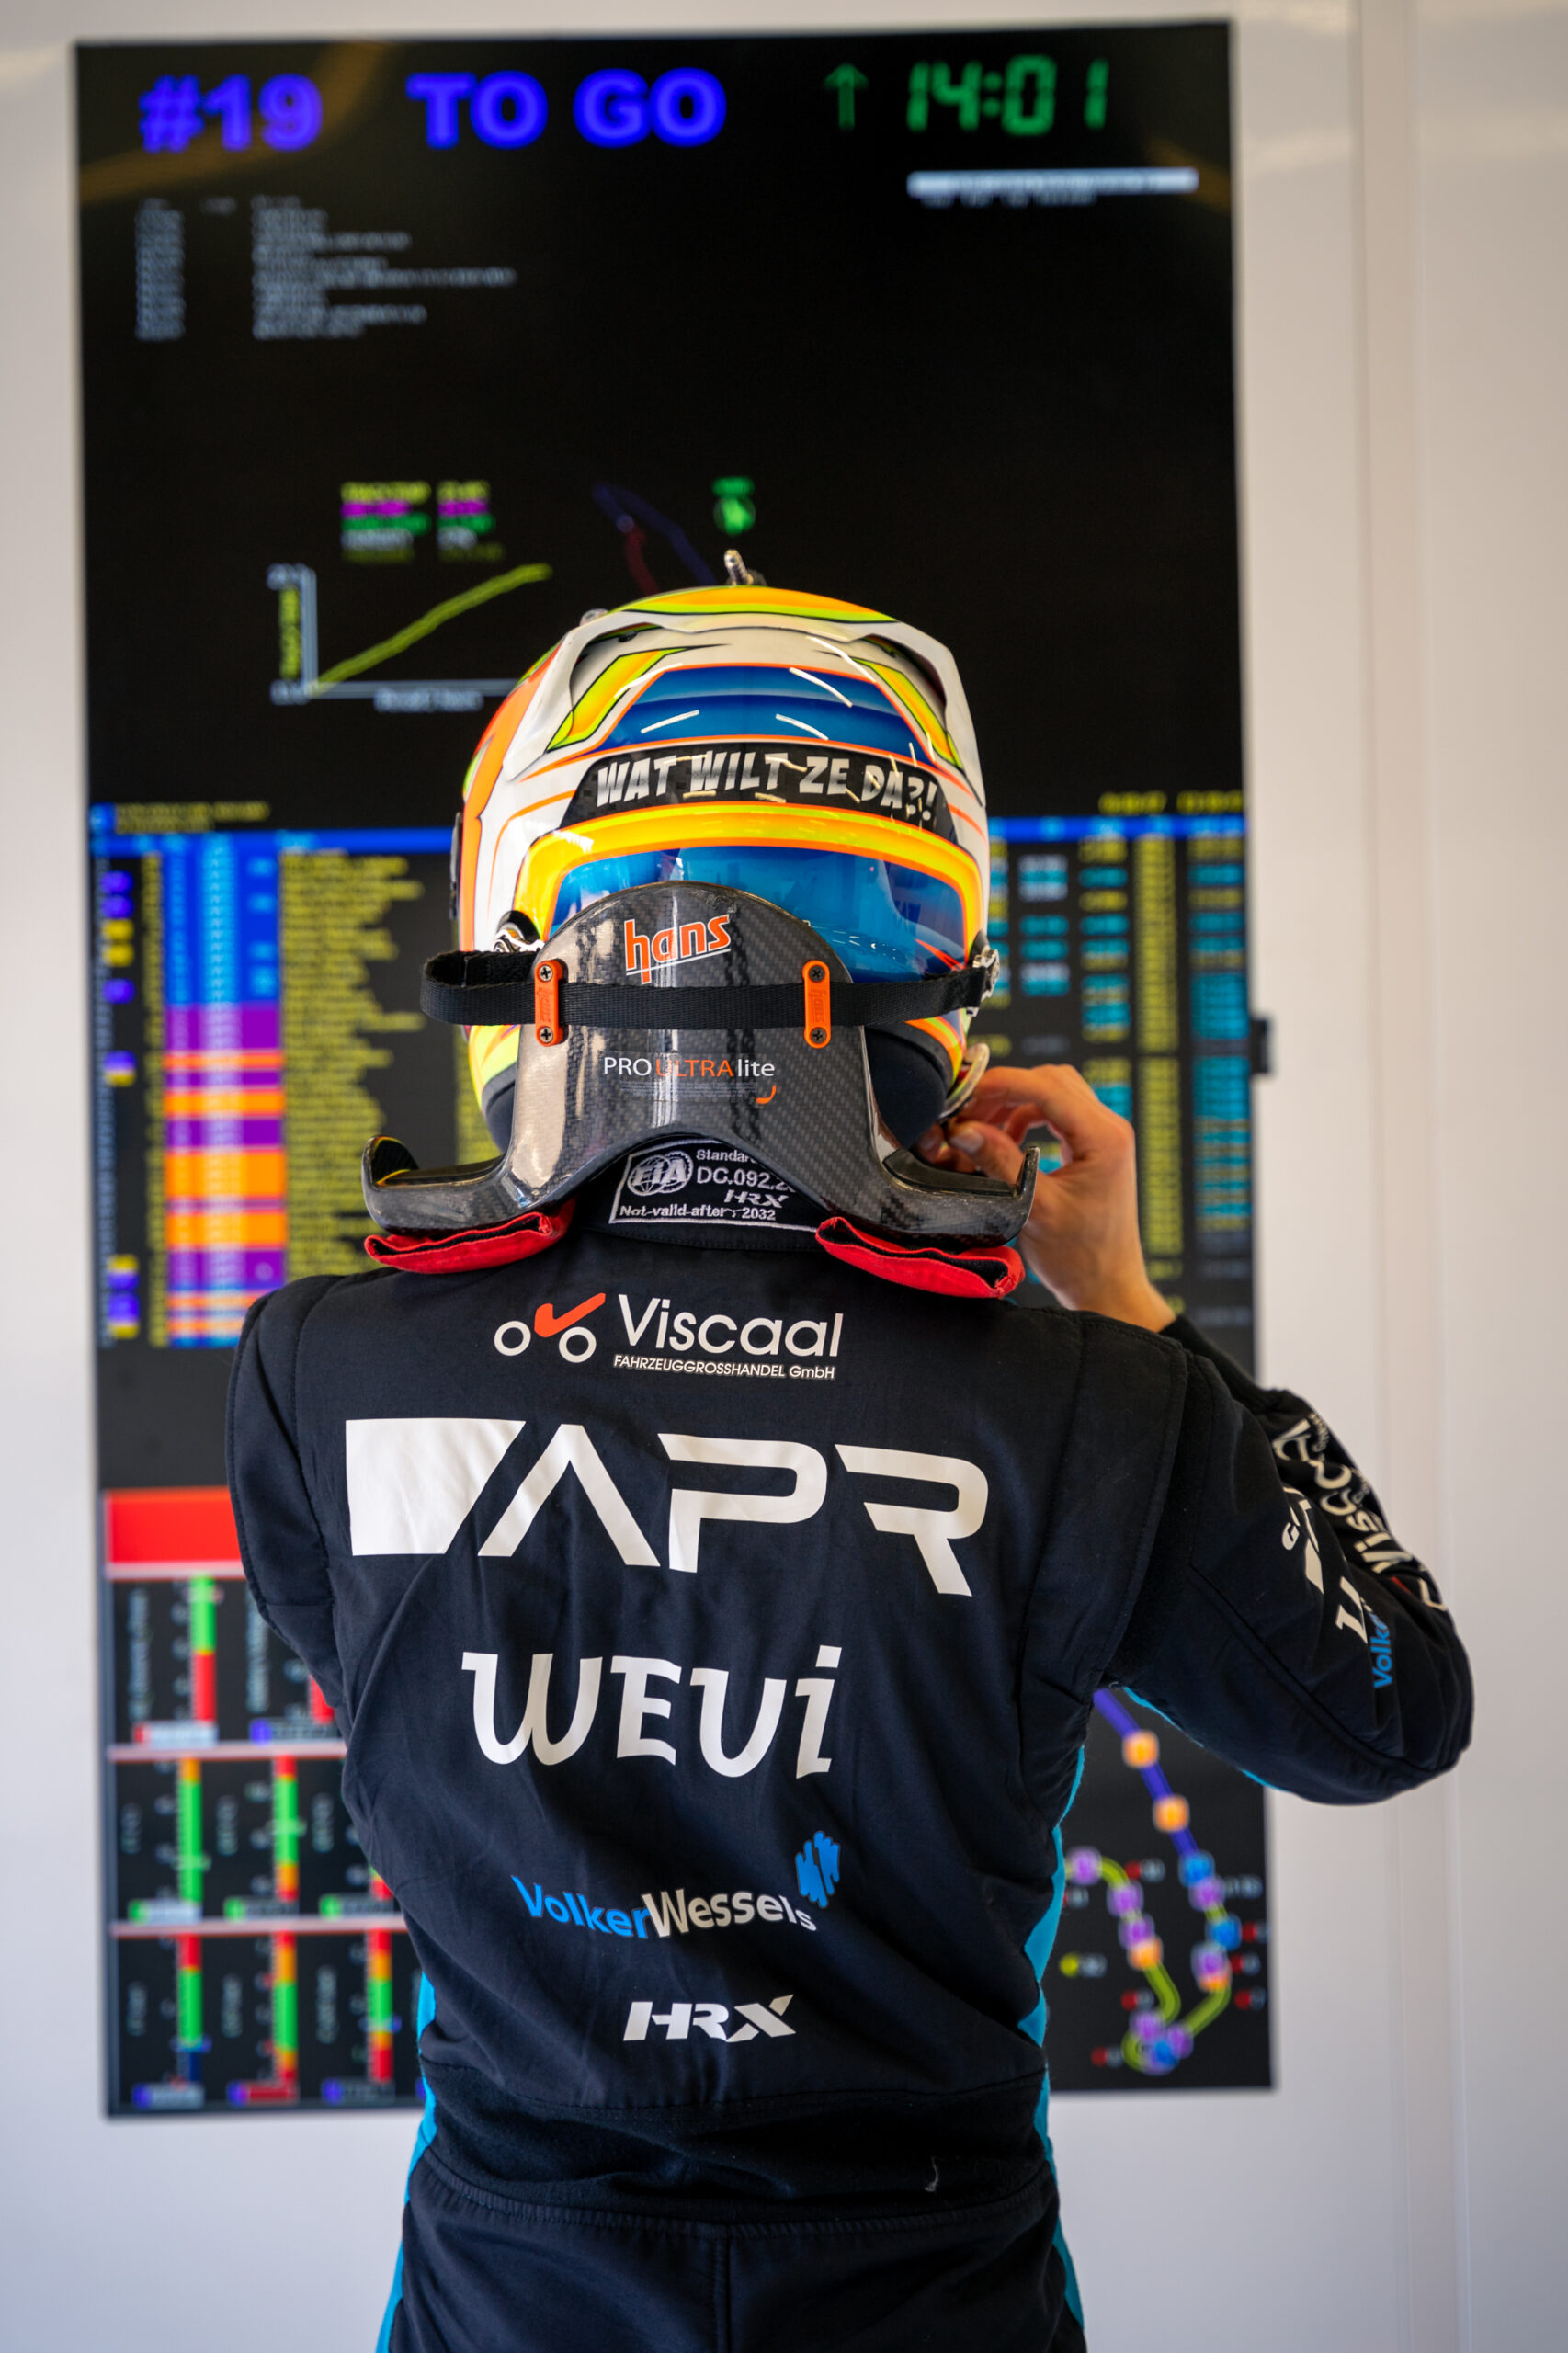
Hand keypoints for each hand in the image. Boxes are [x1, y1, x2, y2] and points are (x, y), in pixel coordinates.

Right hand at [916, 1064, 1173, 1329]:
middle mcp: (1109, 1129)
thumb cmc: (1079, 1257)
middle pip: (1051, 1082)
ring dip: (1014, 1103)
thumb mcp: (1033, 1207)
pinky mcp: (1093, 1148)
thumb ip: (1000, 1162)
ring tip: (981, 1128)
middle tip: (967, 1112)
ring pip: (1054, 1093)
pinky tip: (1004, 1140)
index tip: (965, 1096)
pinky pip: (1057, 1115)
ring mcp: (1104, 1137)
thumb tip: (963, 1129)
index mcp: (1104, 1138)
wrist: (1107, 1287)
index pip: (1048, 1087)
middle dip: (1005, 1090)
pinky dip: (1026, 1118)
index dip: (1001, 1084)